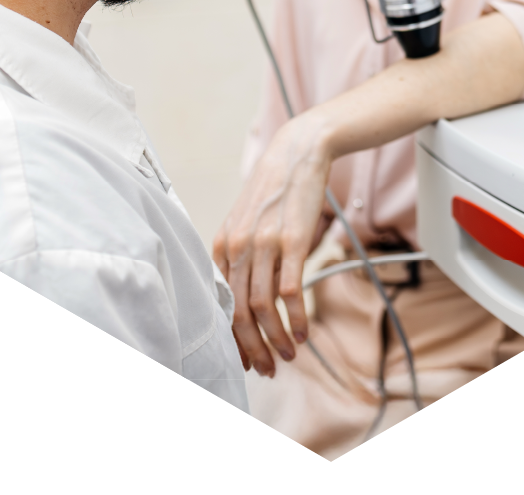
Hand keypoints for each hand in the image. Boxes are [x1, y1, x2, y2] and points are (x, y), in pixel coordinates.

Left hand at [213, 112, 332, 377]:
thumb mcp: (245, 222)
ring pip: (262, 306)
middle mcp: (237, 246)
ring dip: (275, 339)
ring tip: (288, 356)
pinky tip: (302, 334)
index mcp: (222, 245)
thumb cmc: (272, 191)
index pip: (221, 303)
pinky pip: (288, 290)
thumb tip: (243, 299)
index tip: (244, 360)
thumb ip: (239, 256)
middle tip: (266, 369)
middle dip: (252, 348)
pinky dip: (295, 318)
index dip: (231, 338)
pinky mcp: (291, 240)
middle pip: (239, 311)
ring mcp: (263, 243)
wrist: (295, 154)